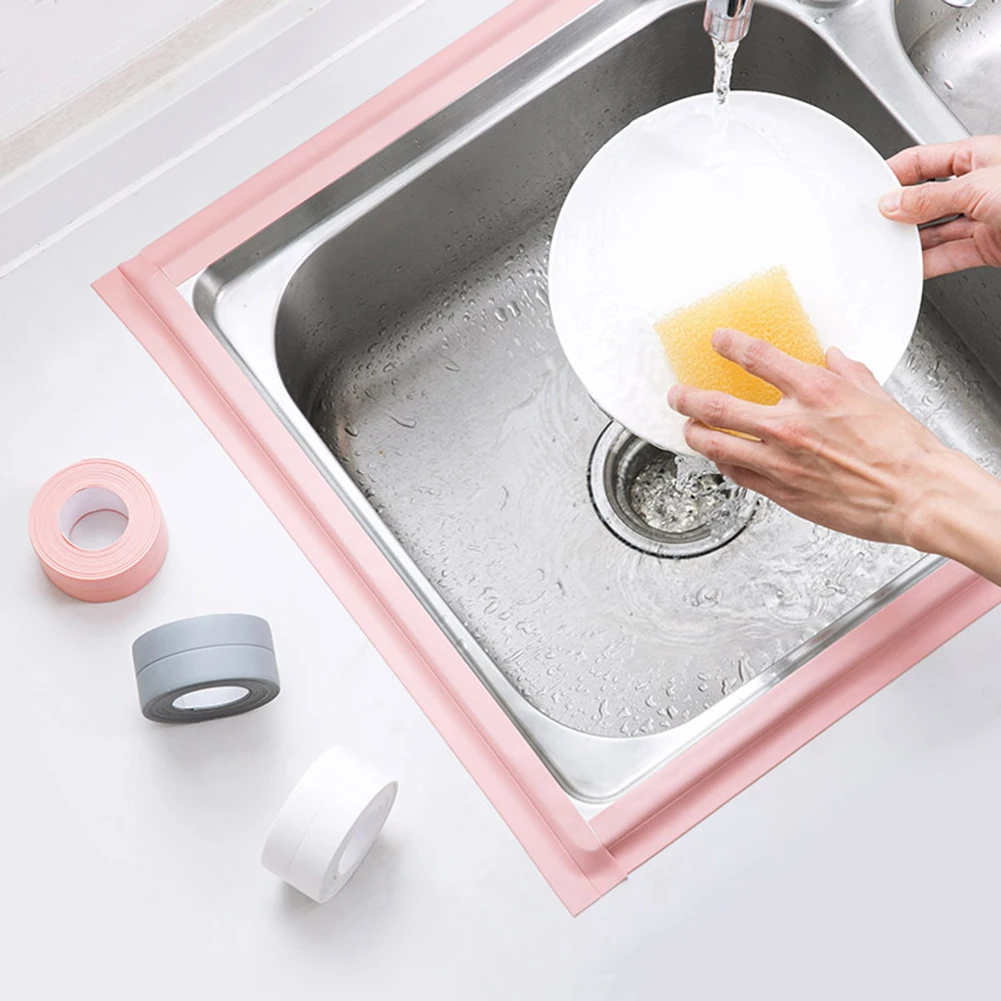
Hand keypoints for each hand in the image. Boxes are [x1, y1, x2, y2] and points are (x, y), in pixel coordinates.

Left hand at [667, 329, 997, 560]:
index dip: (730, 345)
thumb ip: (845, 372)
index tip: (717, 340)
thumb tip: (832, 358)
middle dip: (688, 398)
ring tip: (688, 428)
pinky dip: (723, 463)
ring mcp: (780, 461)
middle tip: (677, 394)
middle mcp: (790, 424)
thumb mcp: (875, 394)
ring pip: (716, 444)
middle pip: (717, 406)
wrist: (916, 495)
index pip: (757, 357)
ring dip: (695, 434)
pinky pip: (737, 474)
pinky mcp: (780, 491)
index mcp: (815, 391)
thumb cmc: (902, 449)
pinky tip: (721, 458)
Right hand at [879, 135, 1000, 277]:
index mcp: (978, 156)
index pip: (922, 161)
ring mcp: (983, 218)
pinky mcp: (987, 247)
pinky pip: (947, 255)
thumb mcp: (978, 188)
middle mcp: (979, 186)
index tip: (866, 190)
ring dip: (910, 241)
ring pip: (935, 230)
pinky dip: (927, 264)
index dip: (893, 173)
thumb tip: (892, 202)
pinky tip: (910, 267)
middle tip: (871, 223)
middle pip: (926, 198)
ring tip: (886, 248)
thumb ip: (930, 198)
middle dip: (898, 211)